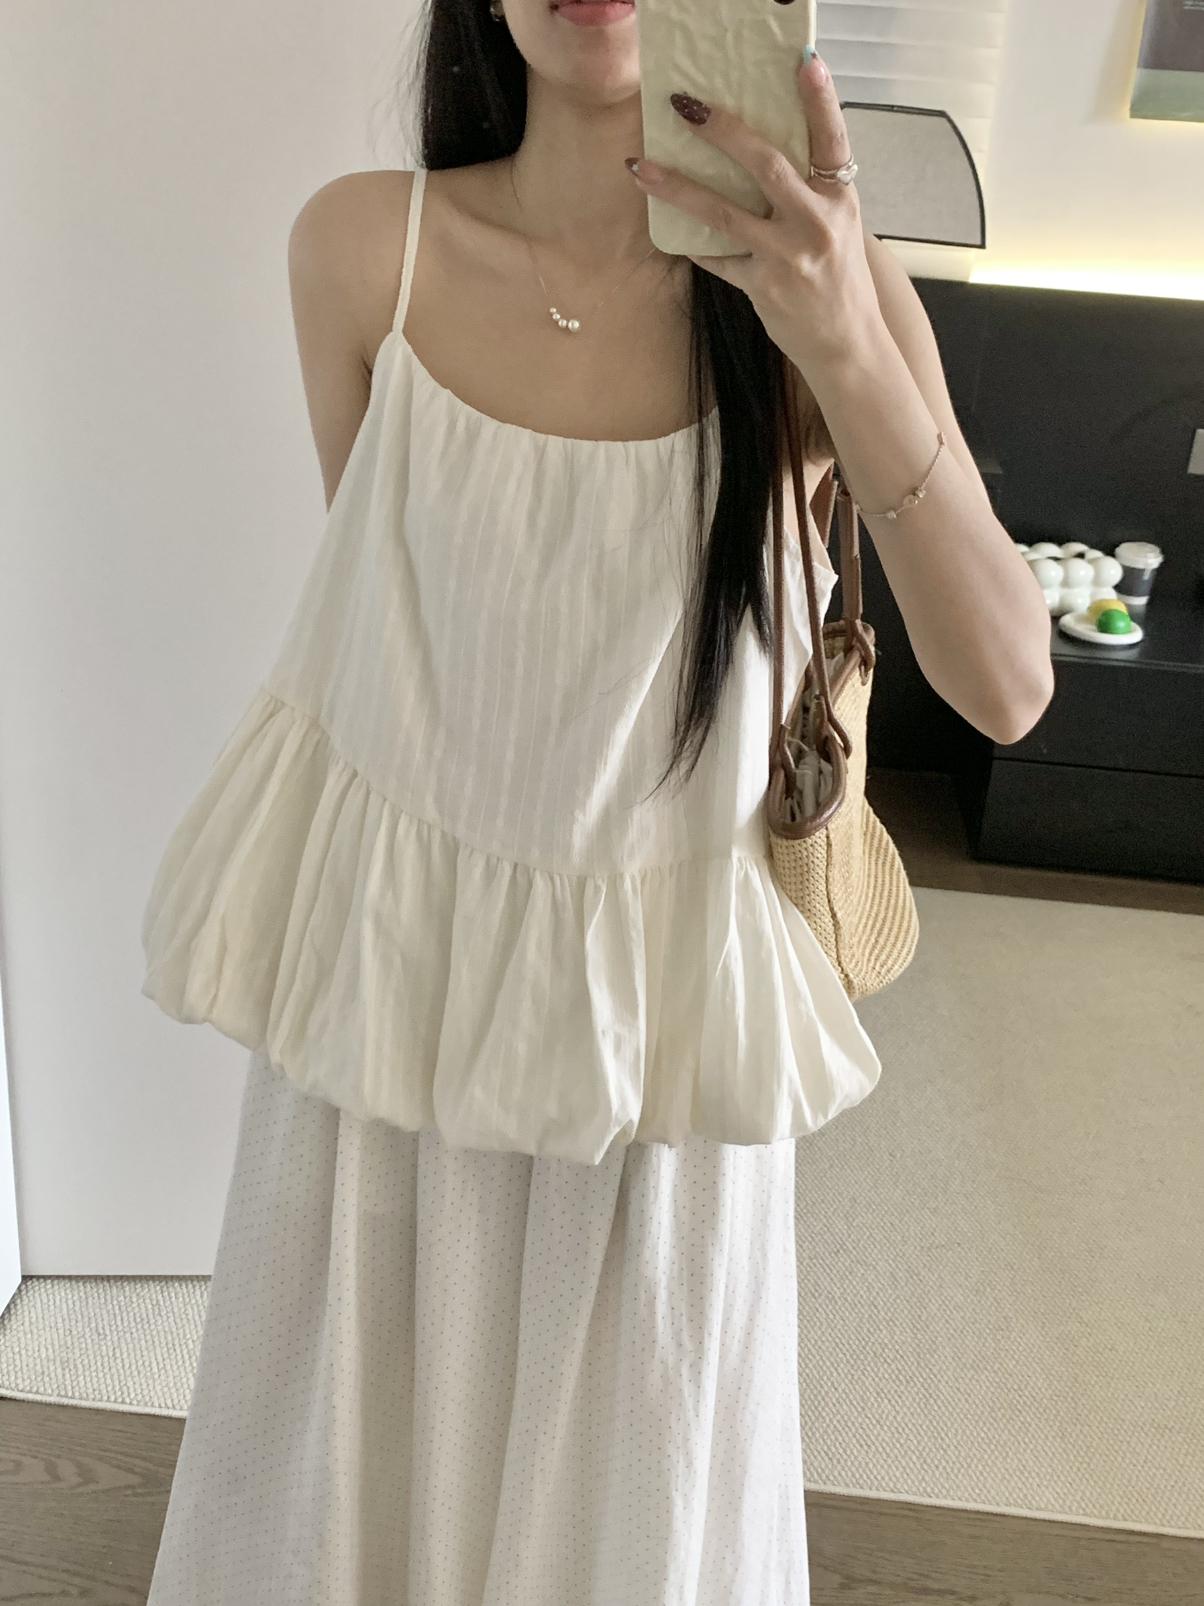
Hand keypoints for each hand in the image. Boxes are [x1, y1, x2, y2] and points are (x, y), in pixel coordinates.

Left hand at [626, 54, 883, 373]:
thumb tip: (759, 148)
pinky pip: (716, 258)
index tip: (804, 62)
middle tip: (685, 106)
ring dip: (676, 188)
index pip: (832, 139)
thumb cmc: (839, 278)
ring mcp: (787, 257)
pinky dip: (692, 244)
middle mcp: (816, 223)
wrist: (846, 343)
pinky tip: (669, 229)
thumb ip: (810, 189)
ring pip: (724, 213)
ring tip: (639, 167)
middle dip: (723, 132)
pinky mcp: (763, 287)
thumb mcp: (840, 225)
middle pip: (766, 165)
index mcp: (841, 199)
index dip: (820, 100)